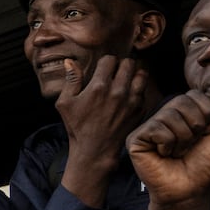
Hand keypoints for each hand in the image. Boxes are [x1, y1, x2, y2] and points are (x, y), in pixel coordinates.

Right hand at [56, 56, 148, 206]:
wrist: (95, 150)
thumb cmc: (77, 127)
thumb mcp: (65, 103)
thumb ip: (70, 80)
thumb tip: (69, 61)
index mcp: (99, 86)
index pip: (110, 59)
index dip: (106, 62)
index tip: (103, 68)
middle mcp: (118, 91)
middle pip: (128, 63)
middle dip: (121, 65)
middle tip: (115, 72)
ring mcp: (132, 100)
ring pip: (141, 73)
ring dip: (134, 74)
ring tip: (126, 79)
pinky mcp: (140, 109)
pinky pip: (144, 90)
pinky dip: (138, 88)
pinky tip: (129, 93)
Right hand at [128, 85, 209, 209]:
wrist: (189, 190)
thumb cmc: (205, 165)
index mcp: (184, 110)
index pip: (196, 95)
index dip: (208, 116)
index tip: (205, 135)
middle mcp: (165, 114)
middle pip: (183, 102)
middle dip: (195, 128)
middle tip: (189, 145)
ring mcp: (149, 125)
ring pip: (170, 117)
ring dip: (182, 140)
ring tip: (177, 152)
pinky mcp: (136, 138)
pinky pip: (158, 130)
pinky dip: (168, 146)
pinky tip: (163, 155)